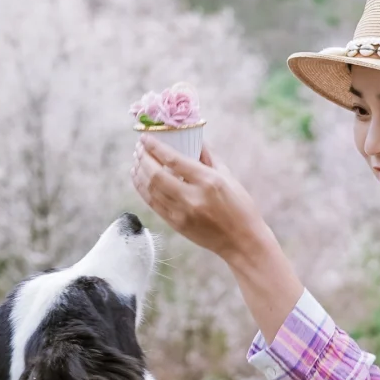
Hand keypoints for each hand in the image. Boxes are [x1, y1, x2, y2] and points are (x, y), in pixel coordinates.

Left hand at [130, 136, 267, 262]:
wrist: (242, 241)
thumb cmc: (240, 207)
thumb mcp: (228, 177)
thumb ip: (209, 156)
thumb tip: (195, 138)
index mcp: (208, 181)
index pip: (173, 160)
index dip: (155, 147)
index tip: (145, 137)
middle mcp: (192, 197)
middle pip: (156, 175)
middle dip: (143, 158)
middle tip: (139, 148)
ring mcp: (182, 213)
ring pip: (151, 190)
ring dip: (140, 172)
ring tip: (136, 160)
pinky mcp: (176, 225)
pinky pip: (153, 204)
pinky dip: (142, 189)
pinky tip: (139, 178)